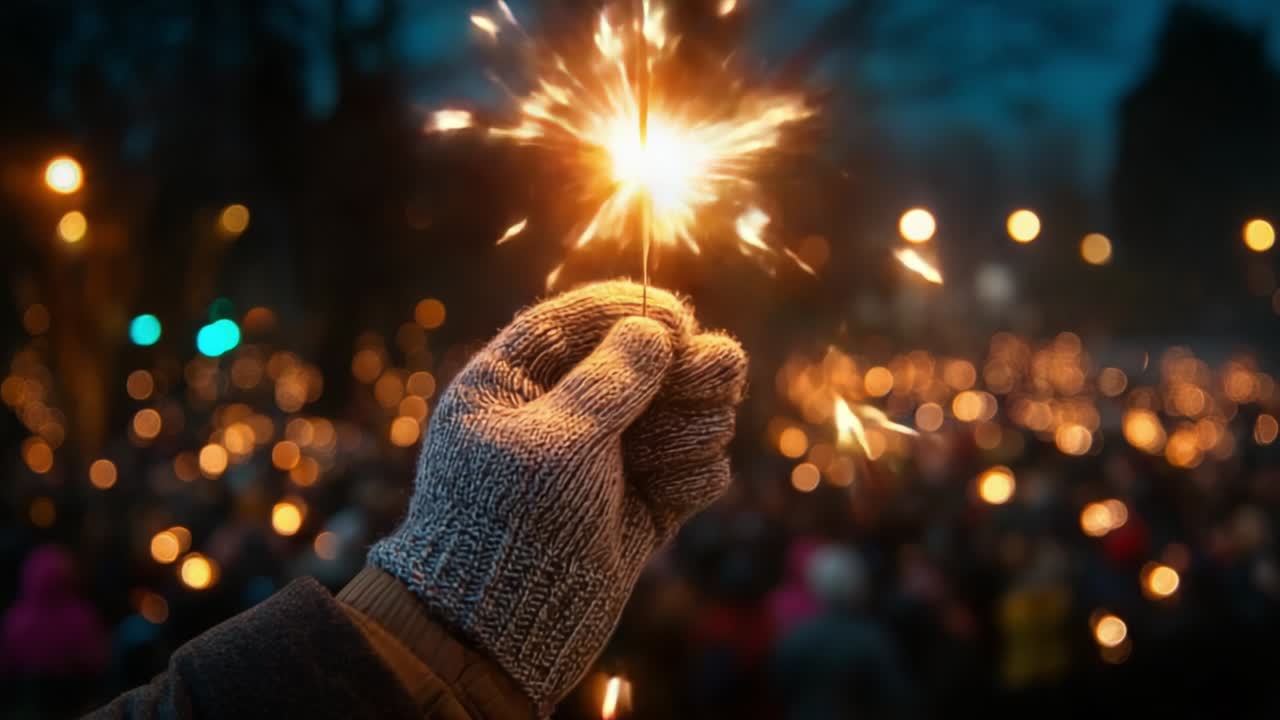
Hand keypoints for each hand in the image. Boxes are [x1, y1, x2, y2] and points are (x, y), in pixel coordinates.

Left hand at [368, 281, 746, 714]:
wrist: (504, 630)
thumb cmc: (509, 524)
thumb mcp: (555, 441)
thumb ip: (610, 380)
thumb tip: (653, 329)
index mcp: (514, 384)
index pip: (577, 322)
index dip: (630, 311)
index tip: (675, 318)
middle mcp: (565, 414)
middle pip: (648, 359)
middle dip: (685, 368)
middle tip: (707, 376)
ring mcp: (609, 458)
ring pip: (686, 409)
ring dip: (693, 426)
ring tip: (664, 459)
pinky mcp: (644, 501)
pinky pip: (698, 465)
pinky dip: (695, 474)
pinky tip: (669, 496)